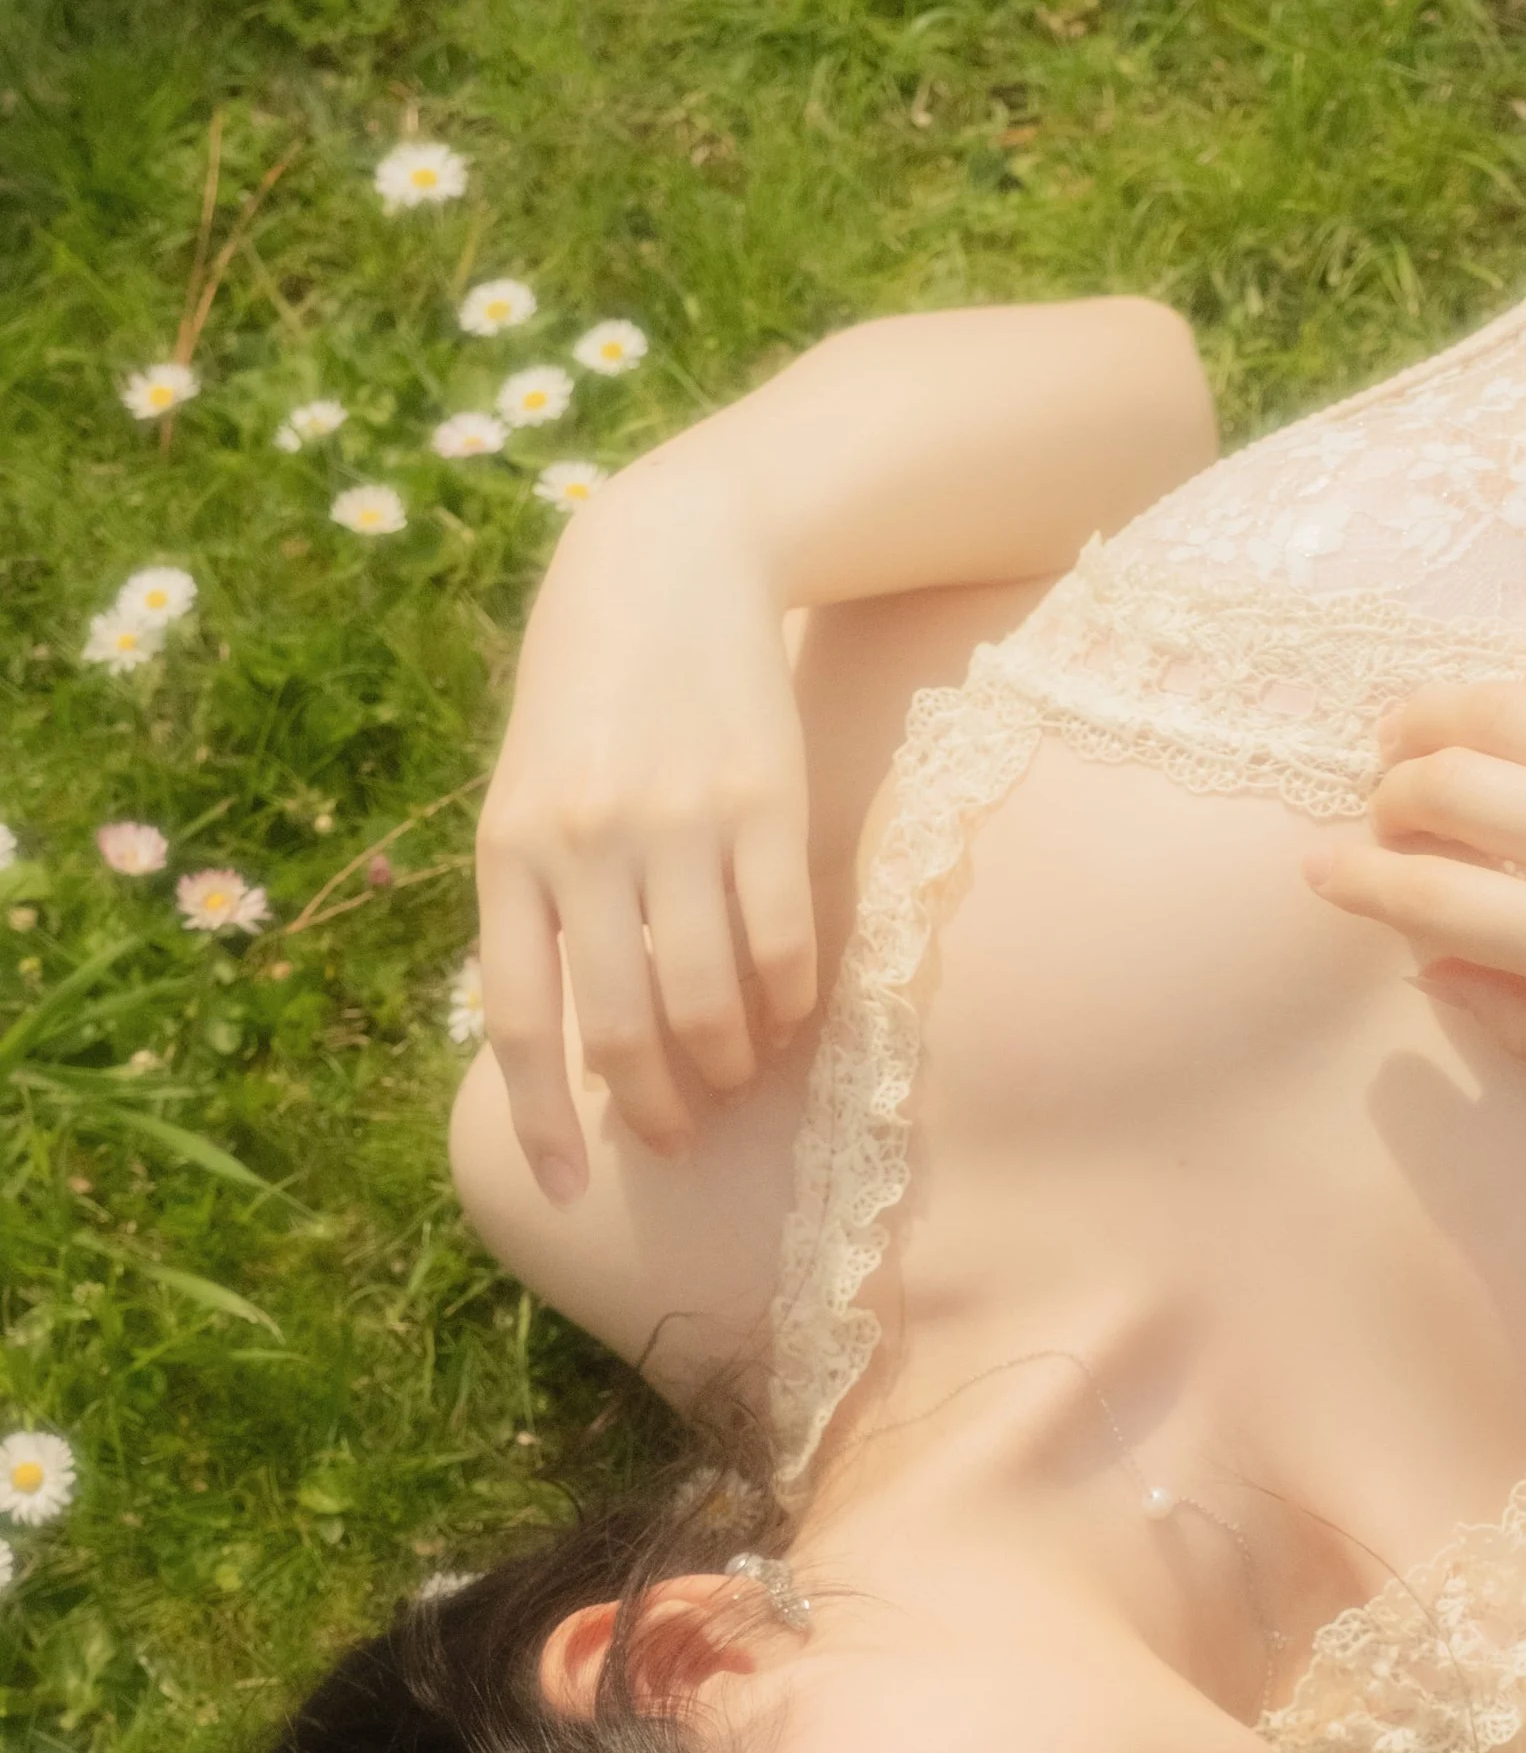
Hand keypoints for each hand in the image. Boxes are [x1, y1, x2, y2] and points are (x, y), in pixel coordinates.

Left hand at [475, 462, 819, 1198]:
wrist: (667, 560)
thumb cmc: (589, 699)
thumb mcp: (528, 793)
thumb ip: (537, 905)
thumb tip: (566, 1050)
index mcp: (511, 850)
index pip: (520, 1019)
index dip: (543, 1121)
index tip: (570, 1192)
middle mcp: (588, 844)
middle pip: (622, 1031)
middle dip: (653, 1111)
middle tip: (675, 1140)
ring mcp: (679, 824)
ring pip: (707, 1002)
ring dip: (727, 1065)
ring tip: (735, 1073)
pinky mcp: (764, 804)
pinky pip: (781, 946)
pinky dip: (787, 1003)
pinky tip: (785, 1014)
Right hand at [1303, 651, 1525, 1108]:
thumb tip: (1433, 967)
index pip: (1429, 895)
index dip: (1353, 879)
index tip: (1317, 871)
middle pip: (1449, 783)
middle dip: (1386, 793)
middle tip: (1378, 813)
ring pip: (1509, 707)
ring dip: (1435, 716)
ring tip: (1411, 737)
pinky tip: (1516, 707)